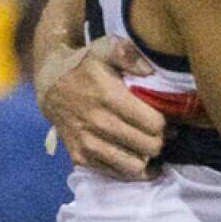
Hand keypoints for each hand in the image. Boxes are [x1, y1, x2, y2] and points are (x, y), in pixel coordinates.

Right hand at [38, 36, 166, 179]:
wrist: (50, 85)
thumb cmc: (85, 65)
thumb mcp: (105, 48)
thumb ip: (128, 54)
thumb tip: (150, 71)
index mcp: (108, 97)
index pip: (153, 124)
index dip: (167, 123)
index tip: (170, 119)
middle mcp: (97, 123)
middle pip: (148, 146)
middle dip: (162, 140)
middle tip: (165, 134)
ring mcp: (87, 143)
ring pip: (133, 165)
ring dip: (148, 158)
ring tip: (152, 147)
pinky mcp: (79, 157)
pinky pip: (114, 173)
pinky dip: (131, 171)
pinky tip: (141, 161)